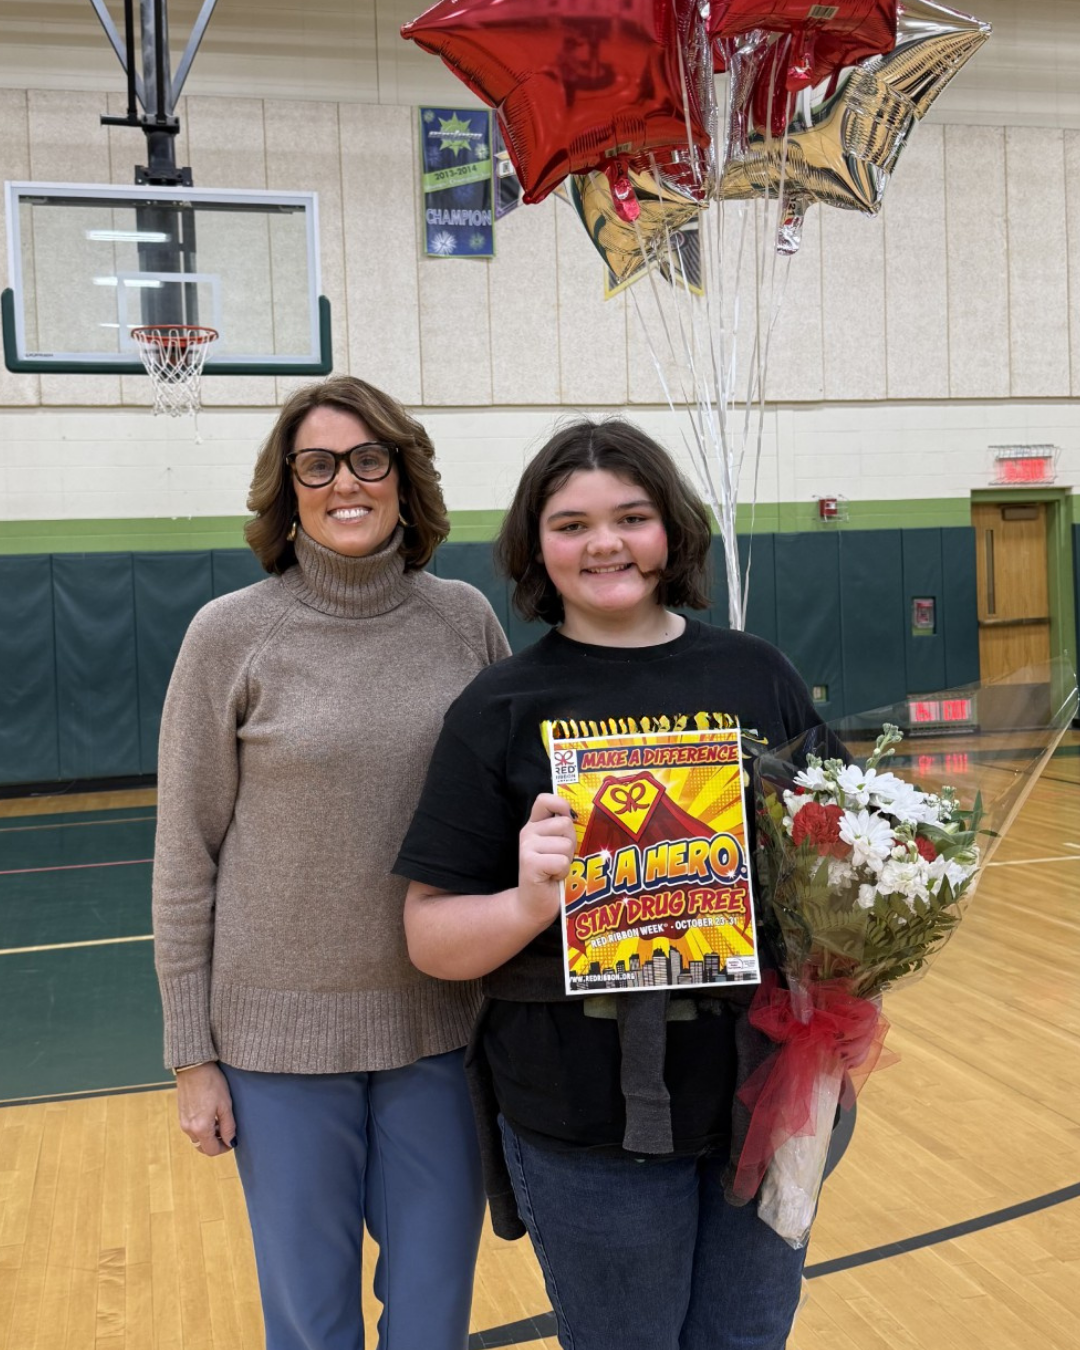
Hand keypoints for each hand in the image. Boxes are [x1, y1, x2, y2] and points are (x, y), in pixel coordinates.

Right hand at [176, 1062, 236, 1156]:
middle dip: (215, 1144)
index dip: (224, 1148)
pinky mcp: (181, 1114)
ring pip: (197, 1138)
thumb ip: (229, 1126)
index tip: (232, 1140)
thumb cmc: (212, 1083)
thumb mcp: (225, 1105)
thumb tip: (232, 1141)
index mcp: (201, 1128)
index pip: (212, 1150)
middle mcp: (189, 1128)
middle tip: (227, 1132)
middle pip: (202, 1147)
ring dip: (209, 1136)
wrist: (194, 1066)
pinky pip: (192, 1129)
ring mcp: (183, 1121)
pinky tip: (210, 1115)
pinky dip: (201, 1128)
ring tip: (220, 1121)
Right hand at [517, 793, 575, 927]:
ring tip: (556, 870)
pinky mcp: (529, 863)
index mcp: (535, 825)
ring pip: (566, 844)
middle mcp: (528, 833)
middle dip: (571, 843)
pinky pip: (561, 861)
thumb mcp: (558, 848)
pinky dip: (562, 872)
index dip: (560, 804)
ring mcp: (527, 847)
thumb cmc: (552, 875)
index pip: (545, 799)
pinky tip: (552, 878)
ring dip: (567, 861)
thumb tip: (578, 816)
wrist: (534, 905)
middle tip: (560, 858)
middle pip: (565, 824)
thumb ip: (564, 830)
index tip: (568, 818)